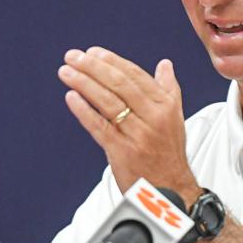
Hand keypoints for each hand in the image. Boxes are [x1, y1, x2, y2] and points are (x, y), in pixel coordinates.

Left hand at [58, 47, 199, 206]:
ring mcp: (137, 134)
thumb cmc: (169, 154)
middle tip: (73, 56)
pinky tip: (72, 97)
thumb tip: (165, 65)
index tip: (93, 53)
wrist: (171, 190)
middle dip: (93, 67)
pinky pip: (99, 127)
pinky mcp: (122, 151)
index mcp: (165, 106)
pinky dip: (84, 110)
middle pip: (119, 84)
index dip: (111, 61)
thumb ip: (169, 89)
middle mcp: (153, 117)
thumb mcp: (176, 117)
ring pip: (107, 102)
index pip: (135, 75)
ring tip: (66, 72)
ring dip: (83, 83)